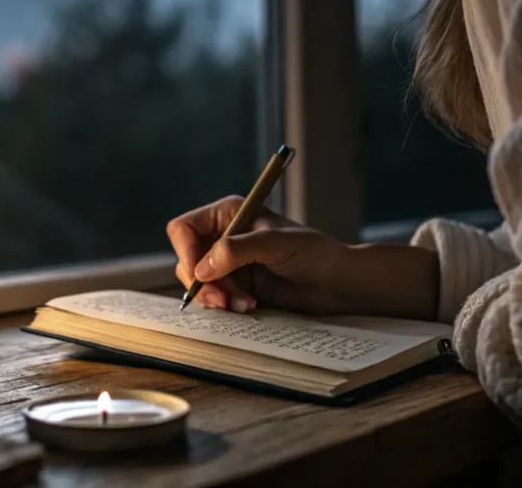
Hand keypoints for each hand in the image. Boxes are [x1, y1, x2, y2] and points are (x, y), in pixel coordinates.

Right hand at [167, 196, 439, 318]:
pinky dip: (226, 306)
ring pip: (198, 283)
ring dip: (217, 297)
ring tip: (245, 304)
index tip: (200, 274)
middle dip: (203, 283)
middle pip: (187, 260)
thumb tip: (201, 268)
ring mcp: (228, 263)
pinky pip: (214, 298)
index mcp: (228, 214)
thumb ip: (236, 250)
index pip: (184, 229)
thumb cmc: (313, 252)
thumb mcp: (275, 243)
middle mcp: (223, 236)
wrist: (337, 282)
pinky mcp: (236, 286)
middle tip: (223, 299)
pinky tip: (250, 306)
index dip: (186, 251)